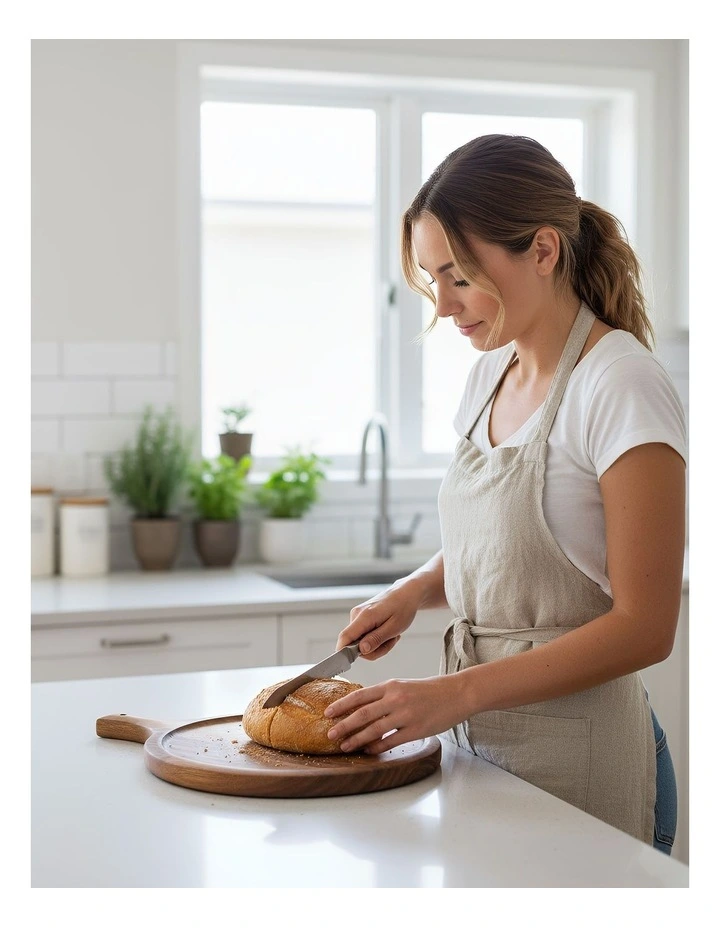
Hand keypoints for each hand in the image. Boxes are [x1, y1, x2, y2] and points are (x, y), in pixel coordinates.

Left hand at [325, 675, 467, 753]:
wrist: (456, 693)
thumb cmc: (429, 690)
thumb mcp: (403, 685)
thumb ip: (384, 695)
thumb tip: (362, 707)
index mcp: (391, 685)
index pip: (360, 695)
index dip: (342, 705)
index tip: (328, 712)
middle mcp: (396, 699)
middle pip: (362, 714)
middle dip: (343, 725)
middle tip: (330, 734)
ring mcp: (406, 715)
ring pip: (374, 729)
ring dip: (357, 739)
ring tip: (345, 746)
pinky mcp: (416, 730)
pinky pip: (391, 741)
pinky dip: (377, 747)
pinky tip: (368, 751)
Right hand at [336, 580, 423, 659]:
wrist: (406, 593)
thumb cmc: (403, 608)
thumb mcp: (394, 627)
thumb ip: (376, 639)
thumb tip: (360, 651)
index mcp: (363, 617)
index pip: (344, 638)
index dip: (344, 653)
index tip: (356, 660)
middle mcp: (356, 615)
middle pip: (354, 645)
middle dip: (374, 649)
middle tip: (391, 641)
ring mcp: (357, 616)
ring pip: (361, 642)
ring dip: (378, 644)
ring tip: (392, 634)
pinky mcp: (360, 618)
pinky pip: (364, 636)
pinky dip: (376, 638)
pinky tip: (387, 631)